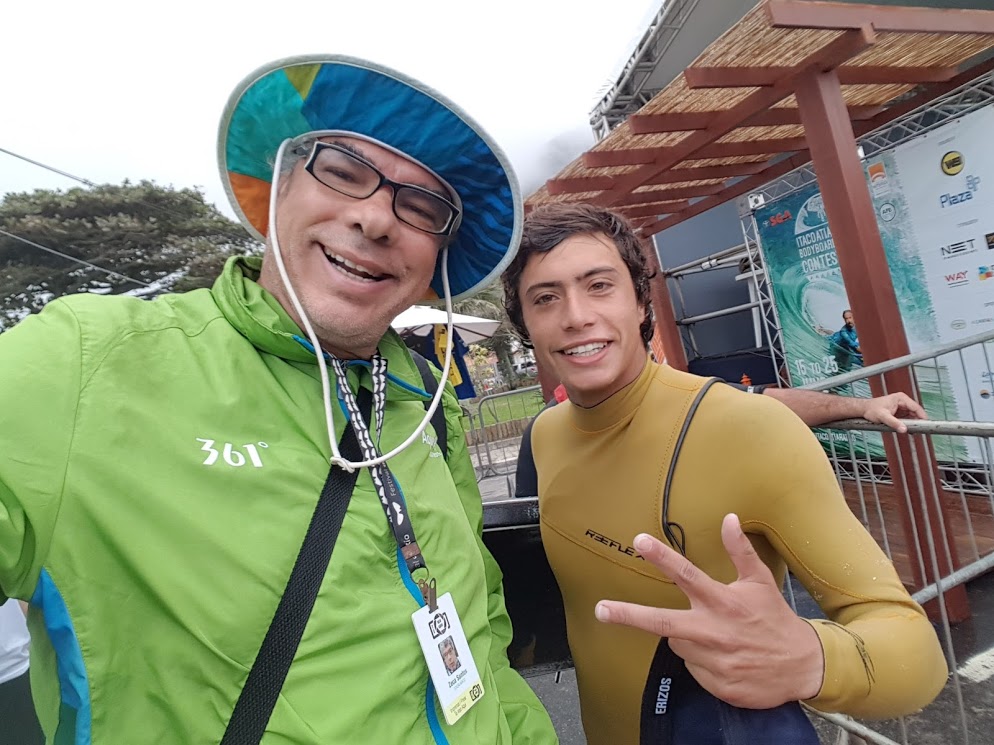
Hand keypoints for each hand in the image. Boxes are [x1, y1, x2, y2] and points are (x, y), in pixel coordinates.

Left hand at [594, 514, 823, 708]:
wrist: (803, 667)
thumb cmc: (776, 619)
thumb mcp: (761, 582)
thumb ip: (740, 551)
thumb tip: (729, 518)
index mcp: (724, 602)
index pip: (686, 575)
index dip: (662, 557)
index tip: (639, 541)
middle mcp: (714, 631)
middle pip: (663, 622)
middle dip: (628, 615)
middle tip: (600, 610)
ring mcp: (714, 660)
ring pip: (678, 643)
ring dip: (688, 637)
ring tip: (716, 635)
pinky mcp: (716, 684)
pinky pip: (693, 667)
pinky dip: (701, 660)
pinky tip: (723, 657)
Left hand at [860, 392, 925, 432]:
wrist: (864, 409)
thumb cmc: (871, 409)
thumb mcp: (883, 417)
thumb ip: (894, 423)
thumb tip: (904, 429)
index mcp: (901, 398)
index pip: (916, 407)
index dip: (922, 416)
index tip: (926, 424)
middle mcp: (903, 401)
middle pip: (916, 412)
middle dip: (918, 421)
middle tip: (920, 430)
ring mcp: (902, 407)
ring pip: (913, 416)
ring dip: (914, 423)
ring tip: (915, 431)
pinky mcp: (899, 413)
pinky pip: (908, 419)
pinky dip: (909, 424)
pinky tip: (909, 430)